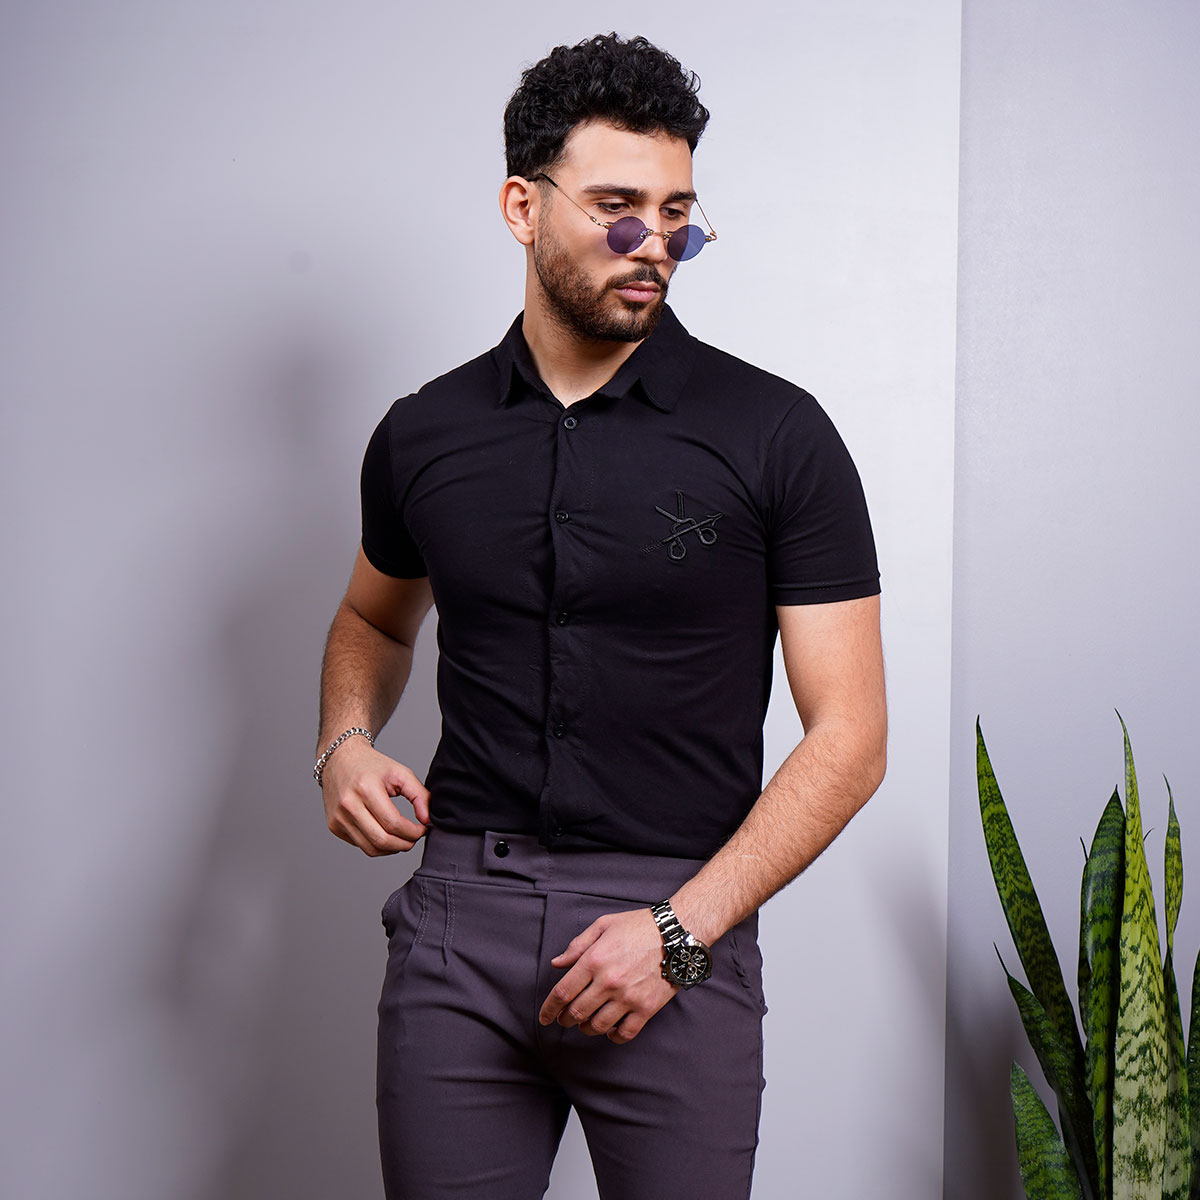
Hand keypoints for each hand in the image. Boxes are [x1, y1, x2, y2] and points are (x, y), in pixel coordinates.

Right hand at [320, 738, 430, 855]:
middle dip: (404, 844)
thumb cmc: (372, 765)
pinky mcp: (334, 826)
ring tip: (403, 839)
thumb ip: (419, 795)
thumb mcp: (400, 772)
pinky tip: (387, 834)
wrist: (340, 759)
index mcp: (366, 788)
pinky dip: (378, 846)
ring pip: (371, 848)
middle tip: (415, 838)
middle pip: (381, 840)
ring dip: (392, 849)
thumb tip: (427, 820)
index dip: (413, 832)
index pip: (393, 823)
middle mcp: (348, 805)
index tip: (423, 829)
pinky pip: (360, 845)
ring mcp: (338, 818)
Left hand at [538, 908, 676, 1043]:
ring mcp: (628, 998)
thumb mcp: (603, 925)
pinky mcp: (646, 1009)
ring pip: (597, 1027)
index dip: (549, 1009)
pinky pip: (624, 1034)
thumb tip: (557, 964)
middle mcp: (609, 982)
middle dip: (565, 1020)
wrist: (677, 933)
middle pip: (577, 1013)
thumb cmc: (638, 926)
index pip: (563, 992)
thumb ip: (577, 946)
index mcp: (595, 960)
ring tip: (586, 1023)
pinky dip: (613, 1036)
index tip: (544, 1018)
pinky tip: (610, 1029)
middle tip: (564, 1019)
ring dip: (586, 1028)